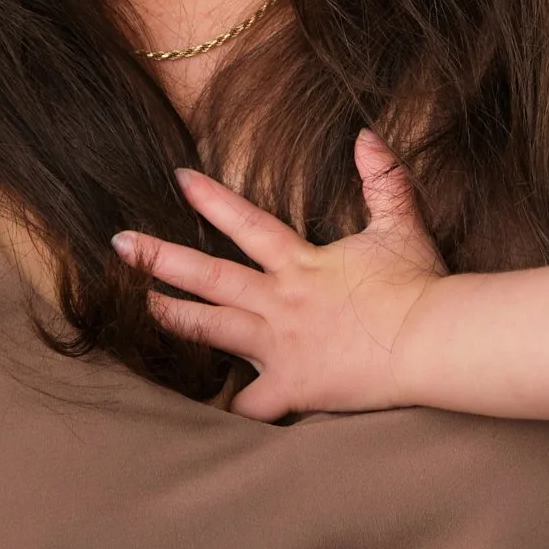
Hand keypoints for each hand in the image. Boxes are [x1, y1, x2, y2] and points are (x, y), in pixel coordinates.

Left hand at [112, 132, 445, 420]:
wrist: (430, 340)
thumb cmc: (417, 285)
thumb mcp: (401, 223)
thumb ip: (382, 178)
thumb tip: (367, 134)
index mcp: (301, 263)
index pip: (246, 224)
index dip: (210, 200)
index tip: (177, 179)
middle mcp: (280, 302)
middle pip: (209, 276)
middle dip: (159, 259)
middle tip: (119, 244)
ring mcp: (280, 346)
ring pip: (212, 331)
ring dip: (172, 319)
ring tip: (135, 309)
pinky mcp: (292, 388)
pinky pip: (250, 406)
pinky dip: (227, 412)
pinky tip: (198, 413)